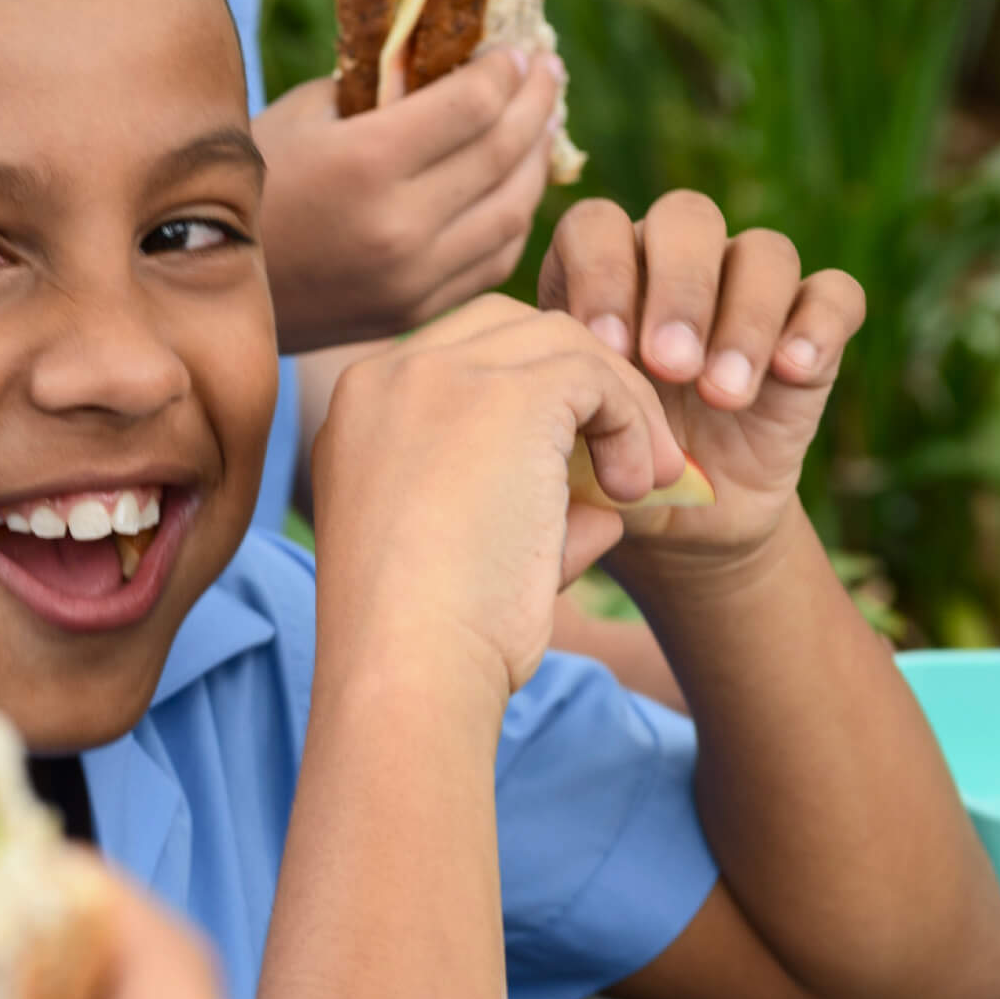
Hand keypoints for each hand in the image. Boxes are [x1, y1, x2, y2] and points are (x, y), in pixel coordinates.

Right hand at [253, 51, 564, 353]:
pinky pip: (493, 262)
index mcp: (366, 164)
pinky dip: (514, 219)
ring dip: (536, 161)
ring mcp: (412, 279)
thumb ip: (379, 85)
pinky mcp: (414, 313)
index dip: (507, 71)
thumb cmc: (253, 184)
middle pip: (502, 154)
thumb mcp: (305, 114)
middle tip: (549, 72)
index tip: (517, 49)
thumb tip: (450, 55)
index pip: (473, 105)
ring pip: (512, 213)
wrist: (204, 288)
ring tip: (542, 125)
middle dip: (536, 104)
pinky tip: (514, 187)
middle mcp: (399, 227)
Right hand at [307, 295, 684, 711]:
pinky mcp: (509, 396)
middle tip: (623, 466)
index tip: (571, 469)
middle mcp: (388, 376)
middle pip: (510, 330)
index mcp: (359, 410)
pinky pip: (597, 376)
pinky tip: (633, 490)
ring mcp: (442, 375)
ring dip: (616, 405)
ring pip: (561, 343)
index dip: (531, 398)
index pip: (461, 358)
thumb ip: (523, 512)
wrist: (410, 668)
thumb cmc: (426, 640)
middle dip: (579, 385)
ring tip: (640, 484)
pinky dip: (632, 424)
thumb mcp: (460, 556)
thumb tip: (604, 509)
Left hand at [538, 192, 864, 560]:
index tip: (606, 347)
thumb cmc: (605, 466)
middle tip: (668, 366)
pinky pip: (834, 295)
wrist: (677, 522)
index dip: (602, 274)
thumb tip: (563, 380)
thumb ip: (561, 395)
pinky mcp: (811, 327)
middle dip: (679, 289)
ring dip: (745, 319)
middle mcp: (675, 264)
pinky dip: (817, 326)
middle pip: (687, 219)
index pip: (598, 226)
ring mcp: (748, 289)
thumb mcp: (569, 436)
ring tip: (722, 395)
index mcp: (600, 274)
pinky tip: (790, 370)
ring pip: (765, 252)